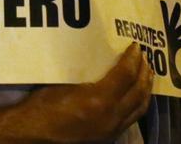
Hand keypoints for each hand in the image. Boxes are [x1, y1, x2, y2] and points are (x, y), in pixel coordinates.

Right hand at [16, 44, 152, 142]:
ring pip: (139, 108)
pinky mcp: (108, 137)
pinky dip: (137, 104)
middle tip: (145, 58)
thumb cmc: (43, 105)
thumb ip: (87, 74)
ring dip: (145, 89)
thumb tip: (101, 58)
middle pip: (138, 92)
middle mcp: (111, 117)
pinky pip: (131, 119)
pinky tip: (134, 97)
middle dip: (143, 73)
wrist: (33, 134)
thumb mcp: (64, 82)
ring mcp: (111, 130)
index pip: (125, 74)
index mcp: (99, 100)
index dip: (132, 58)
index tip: (136, 46)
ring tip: (146, 75)